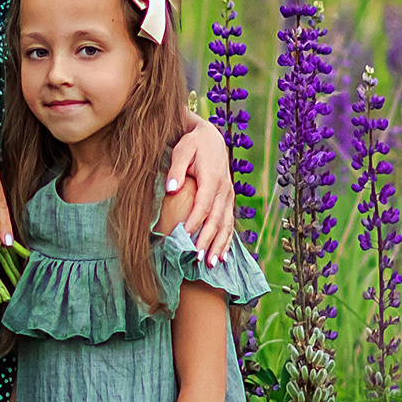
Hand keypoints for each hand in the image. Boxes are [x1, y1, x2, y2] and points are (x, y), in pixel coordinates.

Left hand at [168, 114, 235, 264]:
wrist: (211, 137)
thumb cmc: (192, 144)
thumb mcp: (182, 150)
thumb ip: (176, 169)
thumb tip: (171, 190)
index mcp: (212, 178)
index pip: (203, 206)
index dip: (194, 223)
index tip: (184, 239)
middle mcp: (224, 189)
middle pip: (216, 220)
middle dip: (207, 241)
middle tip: (198, 260)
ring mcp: (228, 196)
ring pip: (226, 224)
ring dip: (219, 245)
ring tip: (212, 264)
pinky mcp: (228, 200)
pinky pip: (230, 223)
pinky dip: (227, 240)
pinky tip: (223, 256)